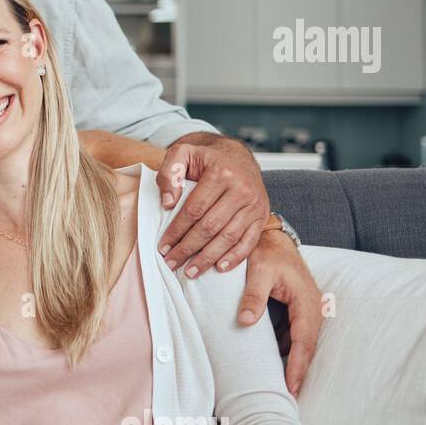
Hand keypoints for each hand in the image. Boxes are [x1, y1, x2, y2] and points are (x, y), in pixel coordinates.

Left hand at [156, 137, 268, 278]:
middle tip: (171, 262)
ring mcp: (255, 204)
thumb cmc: (205, 158)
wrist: (236, 154)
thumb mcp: (182, 153)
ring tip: (190, 271)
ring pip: (229, 237)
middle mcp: (242, 189)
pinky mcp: (262, 215)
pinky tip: (219, 268)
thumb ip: (170, 173)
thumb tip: (167, 203)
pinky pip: (250, 241)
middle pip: (210, 226)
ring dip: (208, 258)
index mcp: (221, 173)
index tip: (163, 246)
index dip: (177, 230)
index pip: (194, 209)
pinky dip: (235, 257)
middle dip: (188, 248)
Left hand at [235, 230, 322, 396]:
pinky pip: (296, 335)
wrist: (273, 237)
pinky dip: (289, 349)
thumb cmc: (266, 253)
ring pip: (303, 342)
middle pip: (307, 346)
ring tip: (284, 386)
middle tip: (289, 397)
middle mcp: (312, 307)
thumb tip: (245, 321)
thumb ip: (252, 295)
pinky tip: (277, 362)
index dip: (298, 366)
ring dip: (295, 362)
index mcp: (306, 300)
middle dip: (300, 371)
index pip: (303, 341)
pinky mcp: (298, 309)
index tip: (291, 387)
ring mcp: (307, 309)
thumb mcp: (257, 271)